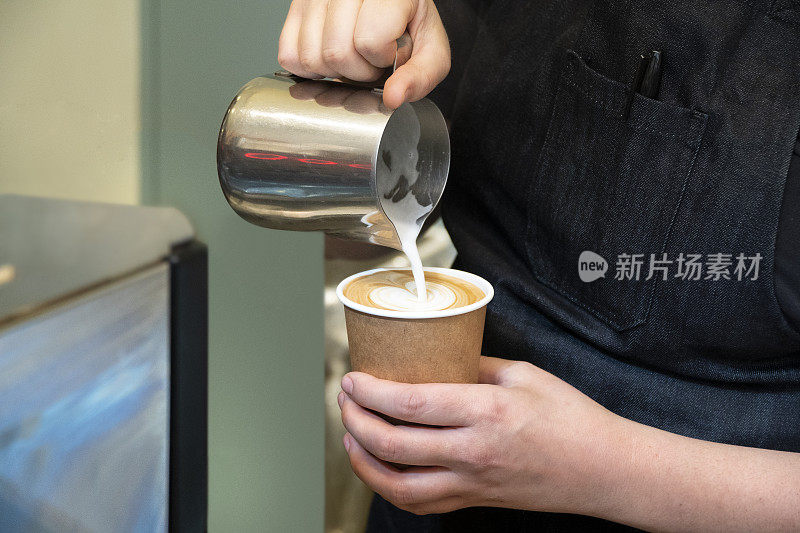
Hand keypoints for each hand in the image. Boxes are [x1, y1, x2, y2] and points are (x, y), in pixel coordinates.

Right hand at [278, 0, 450, 108]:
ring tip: (352, 54)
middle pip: (335, 52)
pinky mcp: (295, 7)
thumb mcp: (431, 50)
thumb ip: (420, 76)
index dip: (381, 58)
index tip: (389, 52)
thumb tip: (393, 98)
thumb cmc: (410, 24)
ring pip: (309, 56)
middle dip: (356, 70)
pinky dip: (309, 67)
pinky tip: (329, 55)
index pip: (368, 40)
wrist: (390, 5)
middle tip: (370, 58)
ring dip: (332, 70)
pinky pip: (288, 55)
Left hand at [337, 356, 622, 515]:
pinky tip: (380, 468)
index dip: (371, 392)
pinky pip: (420, 503)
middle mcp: (474, 452)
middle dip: (356, 420)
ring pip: (398, 485)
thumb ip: (475, 365)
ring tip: (351, 435)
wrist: (604, 470)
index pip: (410, 404)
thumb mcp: (524, 374)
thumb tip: (438, 356)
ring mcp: (473, 483)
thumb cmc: (571, 417)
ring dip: (363, 460)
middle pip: (393, 444)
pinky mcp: (475, 501)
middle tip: (345, 399)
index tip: (353, 378)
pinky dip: (390, 488)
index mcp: (486, 411)